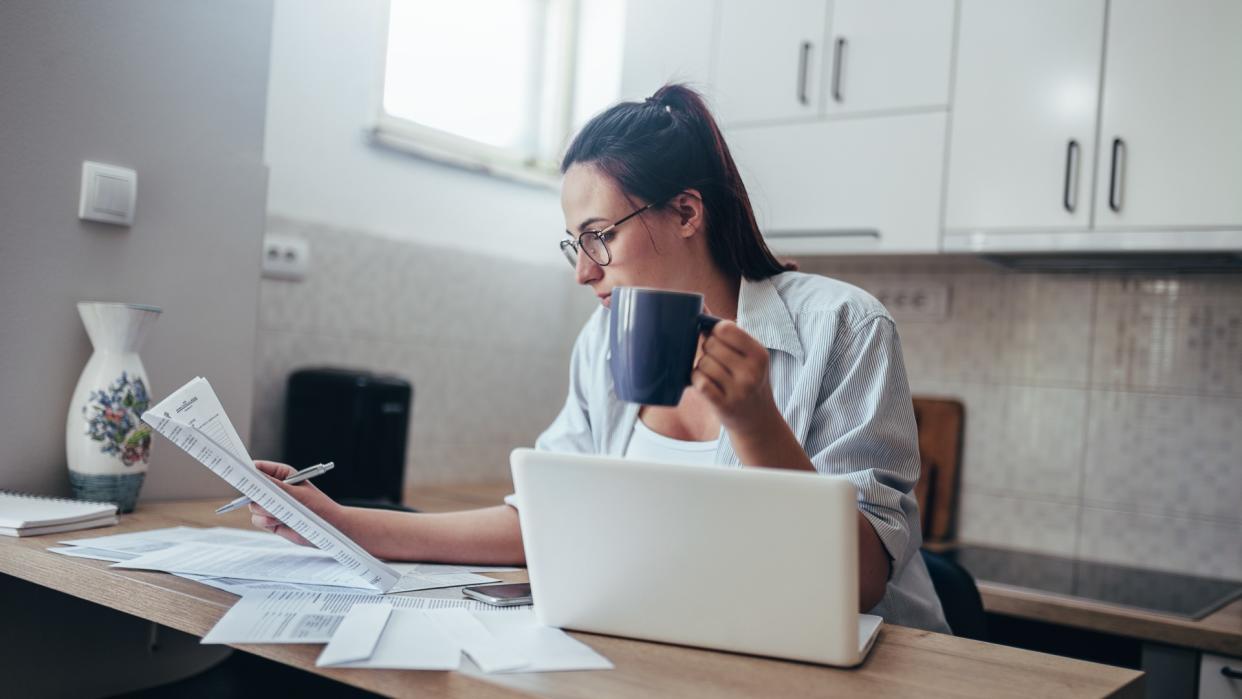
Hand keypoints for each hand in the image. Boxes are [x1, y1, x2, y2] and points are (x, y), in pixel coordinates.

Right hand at [248, 460, 341, 546]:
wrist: (328, 530)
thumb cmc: (317, 507)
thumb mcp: (294, 493)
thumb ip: (273, 486)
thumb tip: (253, 476)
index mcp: (282, 474)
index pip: (258, 468)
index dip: (246, 471)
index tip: (239, 474)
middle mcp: (274, 488)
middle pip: (251, 488)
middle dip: (257, 496)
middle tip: (265, 499)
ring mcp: (271, 504)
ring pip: (253, 506)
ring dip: (266, 511)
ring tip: (284, 513)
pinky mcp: (270, 520)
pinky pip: (257, 519)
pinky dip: (266, 522)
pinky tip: (280, 522)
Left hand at [691, 320, 779, 434]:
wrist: (757, 420)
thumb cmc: (749, 380)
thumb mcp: (749, 357)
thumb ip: (729, 333)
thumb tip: (699, 305)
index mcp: (759, 354)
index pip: (725, 328)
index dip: (714, 331)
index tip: (716, 339)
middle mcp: (752, 371)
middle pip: (711, 345)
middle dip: (707, 350)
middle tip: (716, 361)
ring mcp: (739, 390)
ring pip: (703, 363)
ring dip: (702, 367)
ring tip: (713, 375)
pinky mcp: (724, 405)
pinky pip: (699, 382)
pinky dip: (697, 380)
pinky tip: (705, 383)